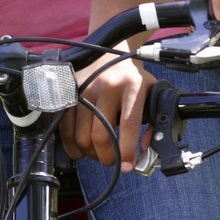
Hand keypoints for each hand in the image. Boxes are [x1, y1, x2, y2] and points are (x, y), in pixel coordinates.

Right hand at [61, 54, 153, 170]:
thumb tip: (144, 151)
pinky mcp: (69, 93)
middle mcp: (106, 87)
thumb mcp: (151, 93)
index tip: (127, 167)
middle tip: (112, 161)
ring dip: (90, 153)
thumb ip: (154, 123)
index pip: (128, 125)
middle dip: (107, 157)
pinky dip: (72, 145)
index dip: (126, 150)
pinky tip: (82, 148)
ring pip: (81, 136)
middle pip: (100, 135)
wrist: (110, 52)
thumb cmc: (132, 78)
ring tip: (98, 153)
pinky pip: (65, 128)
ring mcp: (84, 89)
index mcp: (132, 86)